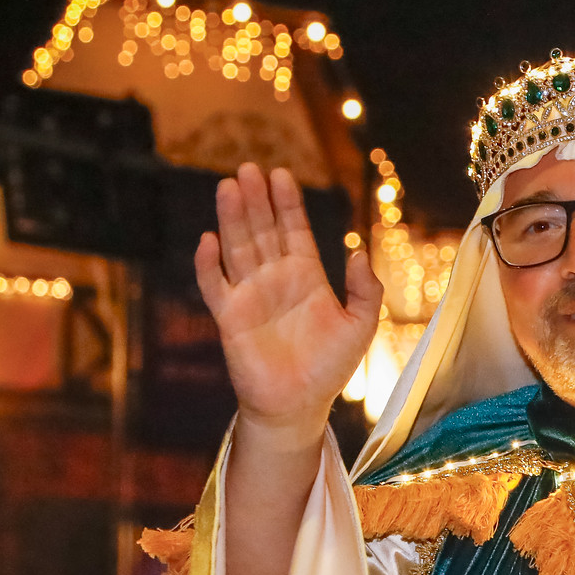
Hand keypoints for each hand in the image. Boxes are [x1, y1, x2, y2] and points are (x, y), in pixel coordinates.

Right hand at [195, 164, 382, 447]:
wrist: (298, 406)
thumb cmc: (330, 369)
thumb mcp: (360, 326)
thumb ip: (366, 290)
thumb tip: (358, 250)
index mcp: (306, 276)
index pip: (293, 229)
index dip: (287, 202)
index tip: (282, 174)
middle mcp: (275, 279)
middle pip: (262, 229)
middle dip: (256, 199)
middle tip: (249, 168)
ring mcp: (249, 295)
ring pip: (237, 246)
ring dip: (232, 217)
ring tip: (229, 185)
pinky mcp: (229, 317)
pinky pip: (214, 284)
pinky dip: (208, 263)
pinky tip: (208, 239)